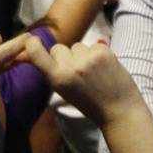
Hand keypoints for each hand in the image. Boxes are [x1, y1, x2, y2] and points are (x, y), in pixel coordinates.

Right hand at [20, 36, 144, 123]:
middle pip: (58, 48)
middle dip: (65, 56)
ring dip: (83, 55)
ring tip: (94, 72)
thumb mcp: (65, 91)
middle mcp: (70, 67)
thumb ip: (54, 72)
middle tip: (78, 72)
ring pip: (77, 46)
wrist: (119, 111)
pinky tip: (105, 68)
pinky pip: (94, 45)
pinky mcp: (103, 52)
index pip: (36, 53)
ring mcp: (87, 59)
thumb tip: (36, 52)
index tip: (33, 41)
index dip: (32, 45)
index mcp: (57, 79)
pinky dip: (98, 54)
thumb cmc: (91, 104)